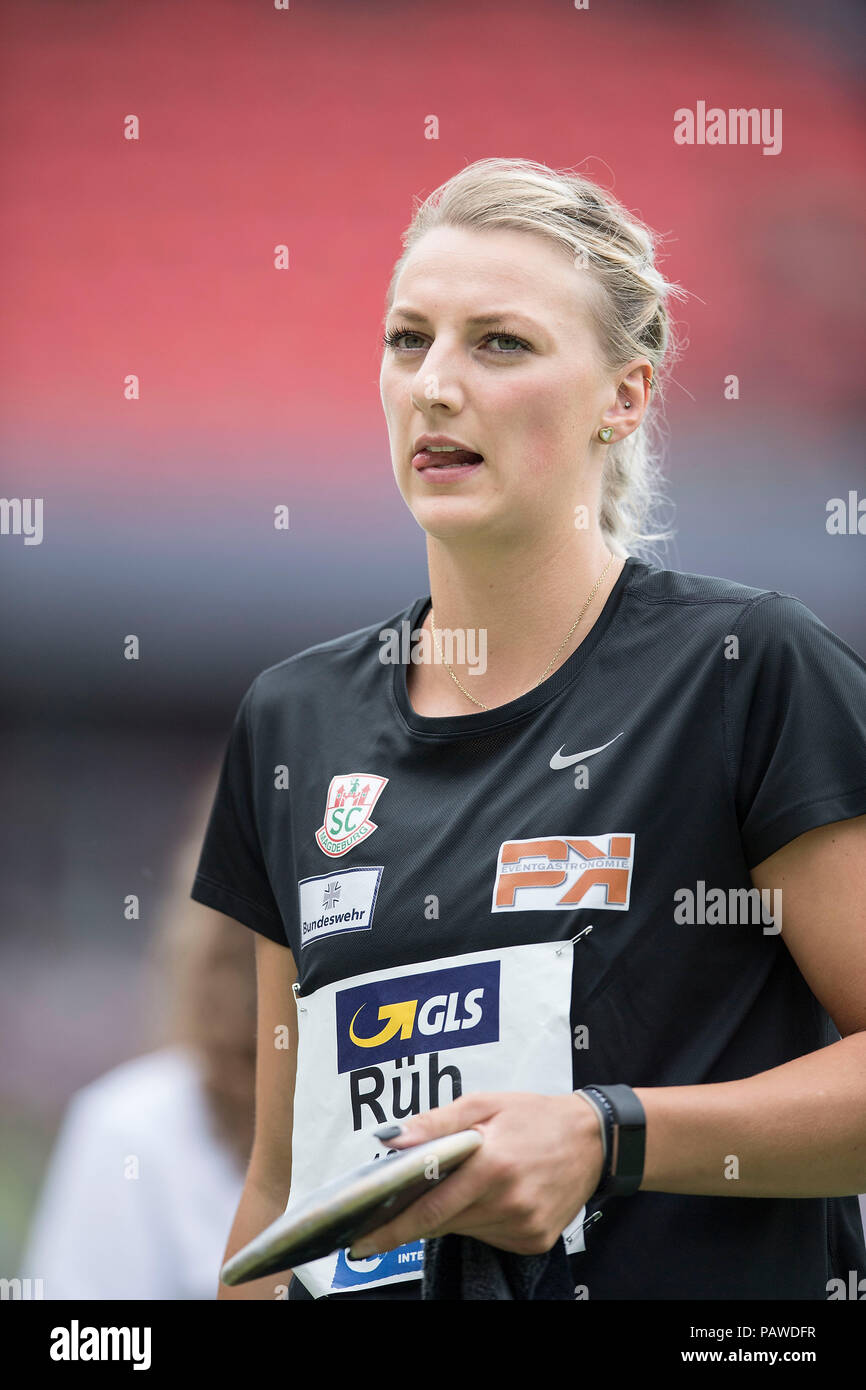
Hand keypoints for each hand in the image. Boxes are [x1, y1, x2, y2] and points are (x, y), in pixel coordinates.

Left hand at [349, 1090, 604, 1257]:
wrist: (594, 1139)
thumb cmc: (535, 1116)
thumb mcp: (485, 1104)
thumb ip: (436, 1124)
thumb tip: (391, 1139)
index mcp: (493, 1164)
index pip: (430, 1207)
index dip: (393, 1228)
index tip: (362, 1241)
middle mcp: (509, 1202)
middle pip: (443, 1221)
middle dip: (414, 1217)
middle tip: (391, 1210)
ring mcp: (523, 1226)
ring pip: (464, 1229)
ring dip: (451, 1213)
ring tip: (463, 1184)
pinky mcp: (534, 1241)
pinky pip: (490, 1236)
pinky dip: (478, 1220)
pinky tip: (491, 1196)